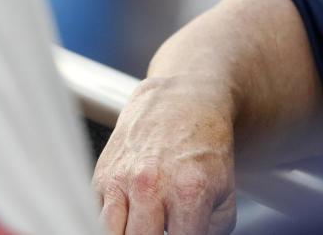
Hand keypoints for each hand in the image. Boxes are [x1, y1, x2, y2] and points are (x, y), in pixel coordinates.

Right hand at [93, 75, 237, 234]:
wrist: (182, 100)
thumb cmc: (205, 144)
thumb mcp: (225, 188)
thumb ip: (213, 227)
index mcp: (188, 191)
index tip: (181, 232)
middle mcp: (151, 186)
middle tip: (161, 227)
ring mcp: (122, 181)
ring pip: (110, 234)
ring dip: (127, 234)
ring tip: (145, 224)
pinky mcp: (101, 177)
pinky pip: (97, 217)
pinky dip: (110, 224)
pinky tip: (129, 215)